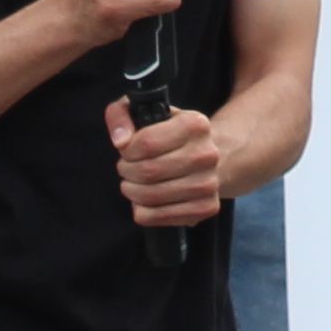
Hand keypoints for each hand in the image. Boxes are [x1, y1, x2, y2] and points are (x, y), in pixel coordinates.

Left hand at [106, 99, 226, 229]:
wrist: (210, 156)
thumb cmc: (171, 135)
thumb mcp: (146, 113)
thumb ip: (121, 115)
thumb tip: (120, 142)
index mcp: (195, 125)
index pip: (147, 143)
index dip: (128, 151)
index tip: (127, 151)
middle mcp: (206, 154)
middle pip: (149, 172)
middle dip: (127, 172)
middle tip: (126, 169)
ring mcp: (209, 183)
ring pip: (152, 196)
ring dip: (132, 192)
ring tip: (132, 184)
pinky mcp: (206, 207)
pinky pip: (159, 217)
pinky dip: (143, 211)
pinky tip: (144, 201)